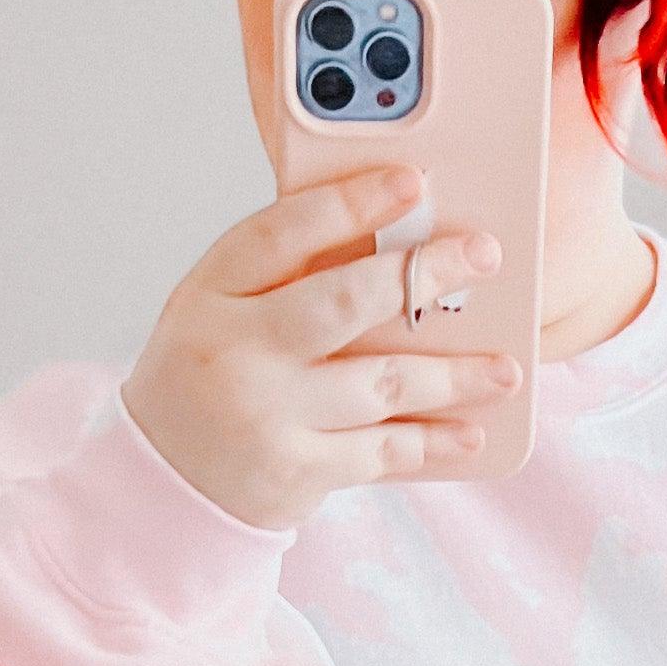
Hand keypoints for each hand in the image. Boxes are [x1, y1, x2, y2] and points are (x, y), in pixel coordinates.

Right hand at [120, 166, 514, 533]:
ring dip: (454, 374)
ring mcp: (268, 415)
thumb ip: (280, 274)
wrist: (161, 484)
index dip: (351, 202)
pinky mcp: (298, 471)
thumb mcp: (217, 310)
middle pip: (345, 301)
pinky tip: (470, 431)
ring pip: (382, 382)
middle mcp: (238, 351)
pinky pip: (383, 450)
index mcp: (212, 294)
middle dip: (424, 275)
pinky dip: (433, 441)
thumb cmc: (208, 377)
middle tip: (484, 255)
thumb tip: (388, 237)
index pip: (282, 232)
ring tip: (506, 367)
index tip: (413, 181)